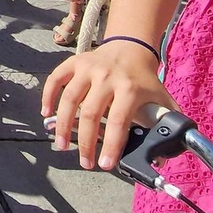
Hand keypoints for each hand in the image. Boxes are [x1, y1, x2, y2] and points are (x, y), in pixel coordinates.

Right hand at [41, 44, 176, 171]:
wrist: (130, 47)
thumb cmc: (144, 80)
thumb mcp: (162, 99)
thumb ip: (166, 126)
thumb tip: (162, 158)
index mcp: (130, 88)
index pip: (118, 121)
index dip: (111, 145)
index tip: (105, 165)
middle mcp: (107, 76)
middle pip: (90, 114)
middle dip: (86, 143)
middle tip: (85, 162)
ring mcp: (88, 68)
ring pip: (69, 99)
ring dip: (64, 125)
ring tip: (63, 145)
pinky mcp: (74, 62)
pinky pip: (55, 79)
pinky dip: (47, 97)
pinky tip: (46, 114)